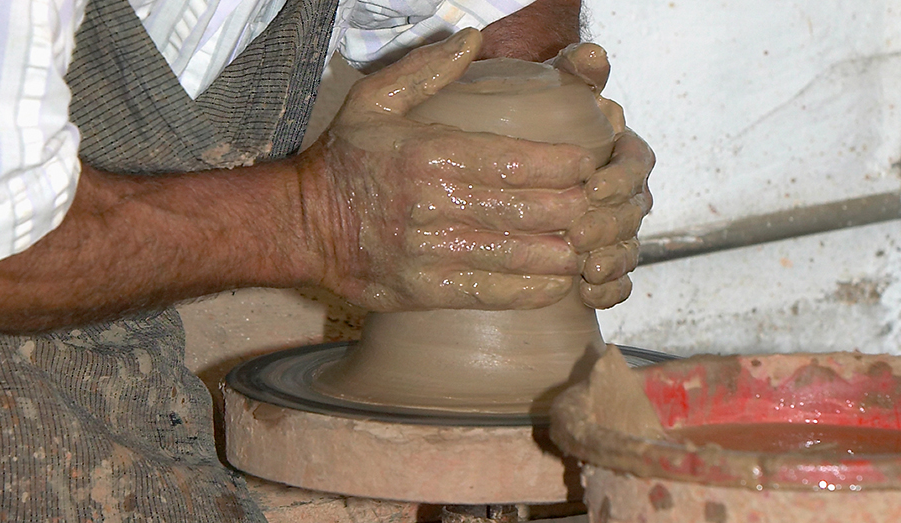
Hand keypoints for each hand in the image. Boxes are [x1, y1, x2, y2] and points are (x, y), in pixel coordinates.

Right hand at [298, 29, 599, 311]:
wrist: (301, 226)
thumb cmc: (347, 159)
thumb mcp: (376, 100)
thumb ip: (428, 69)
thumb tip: (473, 36)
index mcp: (429, 155)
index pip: (516, 161)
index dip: (565, 165)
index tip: (590, 162)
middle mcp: (433, 206)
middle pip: (528, 210)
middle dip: (575, 209)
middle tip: (599, 204)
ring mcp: (430, 254)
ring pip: (519, 256)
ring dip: (563, 251)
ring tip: (587, 242)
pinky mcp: (427, 292)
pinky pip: (494, 294)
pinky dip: (535, 288)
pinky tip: (557, 278)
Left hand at [552, 43, 654, 308]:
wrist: (523, 175)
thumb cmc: (541, 127)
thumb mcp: (555, 92)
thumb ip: (576, 72)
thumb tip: (593, 55)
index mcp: (625, 154)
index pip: (636, 165)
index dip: (620, 178)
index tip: (594, 185)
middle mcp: (629, 195)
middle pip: (633, 214)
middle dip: (609, 226)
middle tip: (577, 233)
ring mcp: (619, 232)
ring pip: (629, 250)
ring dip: (612, 262)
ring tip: (586, 270)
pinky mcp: (606, 264)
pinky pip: (620, 281)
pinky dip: (610, 291)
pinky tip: (589, 296)